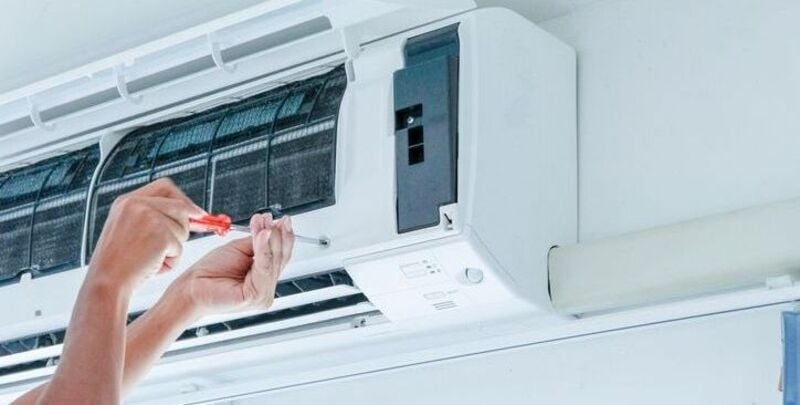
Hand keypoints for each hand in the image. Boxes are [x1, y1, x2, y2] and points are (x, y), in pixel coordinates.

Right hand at [89, 178, 205, 292]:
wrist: (105, 283)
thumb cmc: (116, 264)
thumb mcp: (127, 230)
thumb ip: (152, 217)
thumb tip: (192, 213)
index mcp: (126, 201)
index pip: (165, 187)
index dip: (183, 199)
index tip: (196, 212)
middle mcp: (137, 204)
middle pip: (180, 206)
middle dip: (185, 226)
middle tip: (175, 244)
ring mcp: (149, 218)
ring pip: (182, 229)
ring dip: (173, 249)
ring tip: (150, 260)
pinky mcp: (161, 235)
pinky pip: (179, 248)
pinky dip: (171, 262)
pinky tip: (151, 267)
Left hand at [172, 213, 294, 315]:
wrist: (191, 288)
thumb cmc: (210, 273)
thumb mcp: (239, 250)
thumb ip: (257, 243)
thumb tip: (272, 227)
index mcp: (264, 279)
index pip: (281, 256)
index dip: (283, 236)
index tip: (282, 220)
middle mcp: (266, 289)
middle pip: (280, 258)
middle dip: (276, 234)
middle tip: (271, 218)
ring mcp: (263, 295)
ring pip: (273, 261)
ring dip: (269, 238)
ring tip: (264, 222)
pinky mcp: (256, 297)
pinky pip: (264, 268)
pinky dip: (263, 249)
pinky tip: (262, 235)